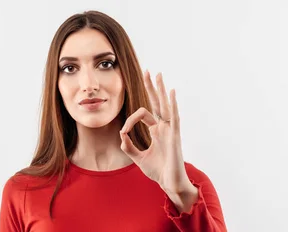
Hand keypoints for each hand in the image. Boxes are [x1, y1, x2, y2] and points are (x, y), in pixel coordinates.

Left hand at [119, 70, 194, 196]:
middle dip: (151, 87)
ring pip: (165, 105)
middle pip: (157, 102)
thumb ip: (128, 146)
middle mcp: (164, 127)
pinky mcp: (174, 135)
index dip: (129, 120)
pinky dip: (172, 104)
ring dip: (160, 90)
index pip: (142, 115)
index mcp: (156, 131)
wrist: (170, 184)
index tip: (123, 132)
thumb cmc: (158, 171)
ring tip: (158, 75)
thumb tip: (121, 134)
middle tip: (148, 71)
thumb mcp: (138, 157)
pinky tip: (170, 92)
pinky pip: (173, 116)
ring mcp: (170, 130)